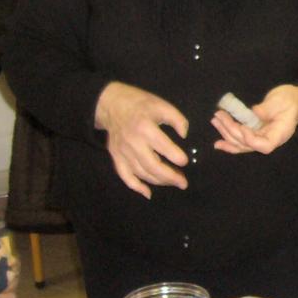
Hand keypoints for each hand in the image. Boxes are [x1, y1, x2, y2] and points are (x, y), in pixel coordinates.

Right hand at [95, 82, 188, 198]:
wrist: (111, 104)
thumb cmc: (140, 104)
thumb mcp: (162, 105)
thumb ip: (177, 119)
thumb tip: (185, 135)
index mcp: (145, 128)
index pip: (164, 147)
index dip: (177, 157)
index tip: (185, 162)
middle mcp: (133, 142)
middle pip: (152, 166)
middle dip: (170, 177)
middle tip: (183, 182)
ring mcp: (122, 152)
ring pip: (141, 173)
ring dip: (158, 181)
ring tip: (173, 183)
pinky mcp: (116, 157)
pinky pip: (124, 176)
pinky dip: (136, 187)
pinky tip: (148, 193)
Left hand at [212, 84, 297, 154]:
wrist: (294, 101)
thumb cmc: (290, 99)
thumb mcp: (282, 99)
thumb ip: (268, 108)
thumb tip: (254, 112)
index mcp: (280, 133)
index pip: (265, 145)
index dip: (251, 139)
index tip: (242, 126)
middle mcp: (270, 140)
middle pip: (248, 144)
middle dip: (231, 131)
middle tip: (220, 116)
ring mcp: (262, 138)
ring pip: (242, 144)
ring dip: (226, 134)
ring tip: (216, 120)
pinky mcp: (255, 134)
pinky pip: (241, 142)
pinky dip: (229, 142)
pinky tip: (218, 143)